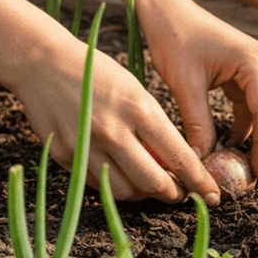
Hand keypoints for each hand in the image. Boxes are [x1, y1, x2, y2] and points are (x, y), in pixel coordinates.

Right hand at [12, 20, 221, 204]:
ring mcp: (87, 146)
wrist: (44, 63)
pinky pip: (98, 184)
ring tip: (152, 187)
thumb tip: (176, 162)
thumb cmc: (98, 73)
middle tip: (181, 195)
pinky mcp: (66, 156)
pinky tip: (124, 177)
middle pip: (154, 182)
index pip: (179, 156)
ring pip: (125, 191)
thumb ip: (155, 125)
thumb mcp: (136, 89)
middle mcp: (114, 131)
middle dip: (173, 194)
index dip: (199, 181)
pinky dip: (116, 186)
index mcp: (139, 109)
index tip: (213, 194)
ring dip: (144, 195)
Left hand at [141, 0, 257, 187]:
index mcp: (256, 62)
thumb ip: (197, 124)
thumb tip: (201, 162)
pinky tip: (233, 147)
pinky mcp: (248, 73)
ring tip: (246, 170)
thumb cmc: (174, 39)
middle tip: (257, 179)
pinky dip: (249, 129)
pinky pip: (256, 107)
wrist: (167, 10)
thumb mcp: (185, 85)